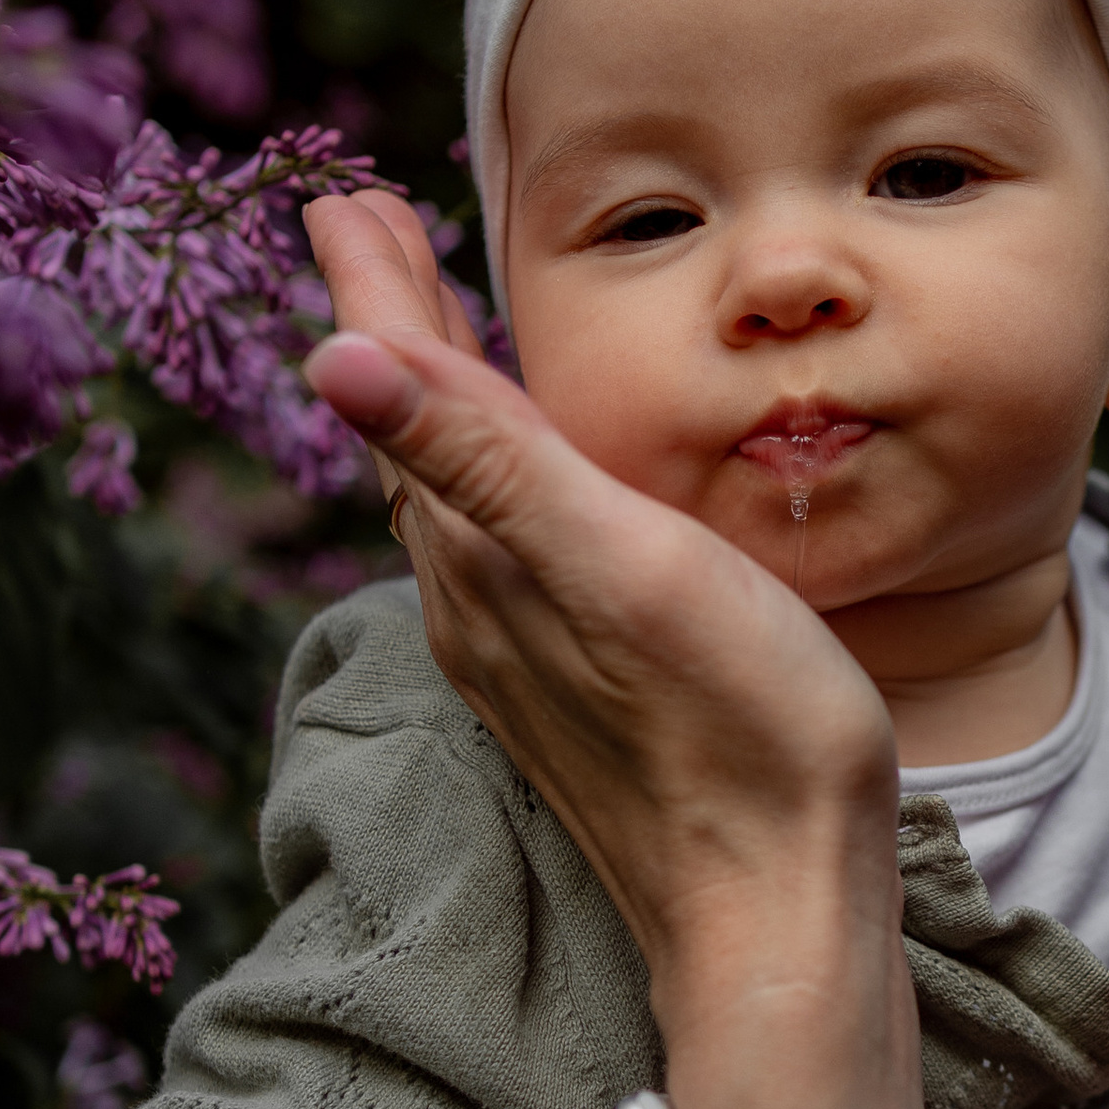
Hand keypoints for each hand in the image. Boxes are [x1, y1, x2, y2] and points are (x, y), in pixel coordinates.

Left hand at [300, 223, 912, 1108]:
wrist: (782, 910)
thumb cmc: (738, 732)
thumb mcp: (619, 566)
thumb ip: (485, 457)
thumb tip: (325, 357)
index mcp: (489, 551)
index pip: (407, 391)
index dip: (377, 289)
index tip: (341, 198)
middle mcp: (484, 602)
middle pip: (416, 437)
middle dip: (395, 329)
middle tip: (370, 233)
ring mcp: (525, 655)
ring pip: (453, 502)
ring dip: (437, 406)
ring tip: (430, 337)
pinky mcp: (573, 695)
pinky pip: (500, 557)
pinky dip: (490, 485)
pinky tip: (523, 494)